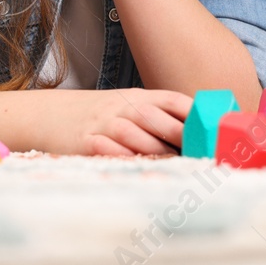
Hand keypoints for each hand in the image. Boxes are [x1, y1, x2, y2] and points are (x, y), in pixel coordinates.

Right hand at [54, 88, 193, 155]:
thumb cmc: (101, 116)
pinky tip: (140, 168)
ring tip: (176, 166)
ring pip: (134, 135)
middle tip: (200, 152)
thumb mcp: (129, 106)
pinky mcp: (85, 143)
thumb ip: (158, 116)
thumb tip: (200, 135)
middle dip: (179, 134)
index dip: (193, 113)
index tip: (213, 129)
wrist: (51, 114)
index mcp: (138, 96)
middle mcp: (122, 107)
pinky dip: (125, 159)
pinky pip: (108, 150)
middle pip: (155, 118)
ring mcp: (103, 124)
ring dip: (155, 150)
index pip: (171, 99)